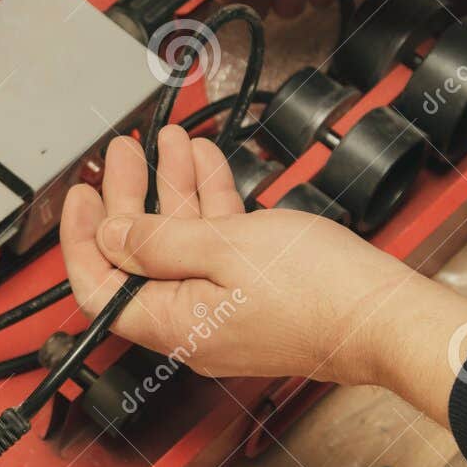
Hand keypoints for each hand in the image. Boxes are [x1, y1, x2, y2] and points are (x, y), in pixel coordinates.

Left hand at [59, 127, 466, 418]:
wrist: (387, 316)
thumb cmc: (319, 293)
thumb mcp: (225, 247)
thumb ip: (160, 240)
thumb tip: (111, 238)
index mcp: (172, 323)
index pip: (98, 287)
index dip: (81, 238)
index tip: (80, 194)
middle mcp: (191, 323)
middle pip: (139, 257)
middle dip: (129, 197)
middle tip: (125, 152)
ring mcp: (224, 309)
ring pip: (182, 244)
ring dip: (174, 188)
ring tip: (170, 143)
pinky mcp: (256, 294)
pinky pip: (219, 248)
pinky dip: (210, 204)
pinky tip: (209, 165)